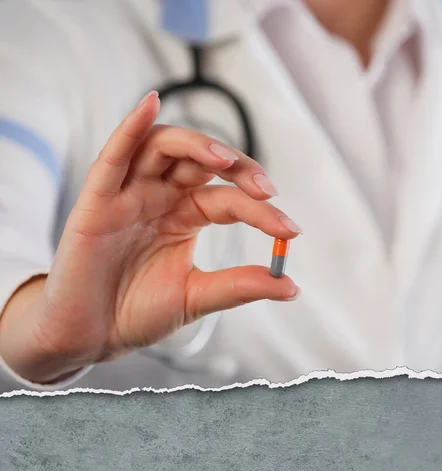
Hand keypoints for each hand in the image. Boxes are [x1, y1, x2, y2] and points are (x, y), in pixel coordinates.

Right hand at [0, 91, 300, 382]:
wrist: (91, 336)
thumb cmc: (137, 313)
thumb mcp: (197, 297)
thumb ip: (240, 286)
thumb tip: (291, 286)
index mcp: (185, 217)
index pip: (228, 199)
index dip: (260, 210)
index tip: (290, 230)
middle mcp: (160, 198)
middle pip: (202, 163)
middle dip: (238, 169)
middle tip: (266, 190)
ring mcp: (129, 194)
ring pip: (163, 147)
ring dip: (196, 145)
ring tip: (225, 160)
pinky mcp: (97, 199)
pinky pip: (114, 155)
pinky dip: (131, 127)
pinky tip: (151, 104)